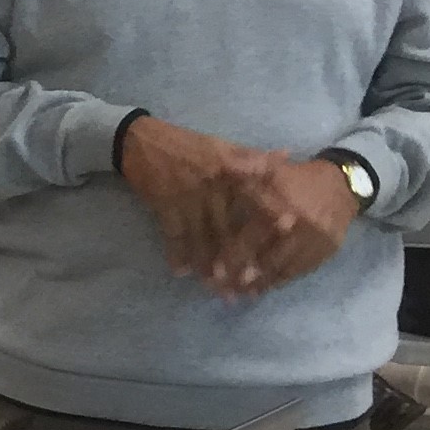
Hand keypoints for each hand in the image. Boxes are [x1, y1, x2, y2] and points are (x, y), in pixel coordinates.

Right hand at [119, 119, 310, 293]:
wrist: (143, 141)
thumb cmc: (187, 145)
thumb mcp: (223, 145)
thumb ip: (254, 156)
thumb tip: (287, 156)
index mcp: (230, 169)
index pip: (255, 196)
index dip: (269, 215)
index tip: (285, 234)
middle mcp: (212, 185)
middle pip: (228, 228)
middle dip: (237, 258)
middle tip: (247, 282)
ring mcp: (187, 197)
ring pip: (202, 237)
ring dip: (208, 265)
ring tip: (216, 288)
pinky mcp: (164, 205)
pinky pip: (174, 234)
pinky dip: (176, 253)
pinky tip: (181, 272)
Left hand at [209, 155, 361, 295]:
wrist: (343, 184)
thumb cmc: (296, 179)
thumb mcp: (270, 172)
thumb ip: (244, 177)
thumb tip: (216, 180)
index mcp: (281, 203)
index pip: (251, 237)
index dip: (233, 257)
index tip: (214, 273)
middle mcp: (300, 225)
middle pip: (266, 260)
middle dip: (243, 278)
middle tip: (224, 291)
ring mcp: (315, 241)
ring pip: (283, 270)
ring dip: (261, 284)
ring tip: (240, 294)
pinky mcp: (326, 251)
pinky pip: (300, 272)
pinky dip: (280, 281)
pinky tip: (265, 287)